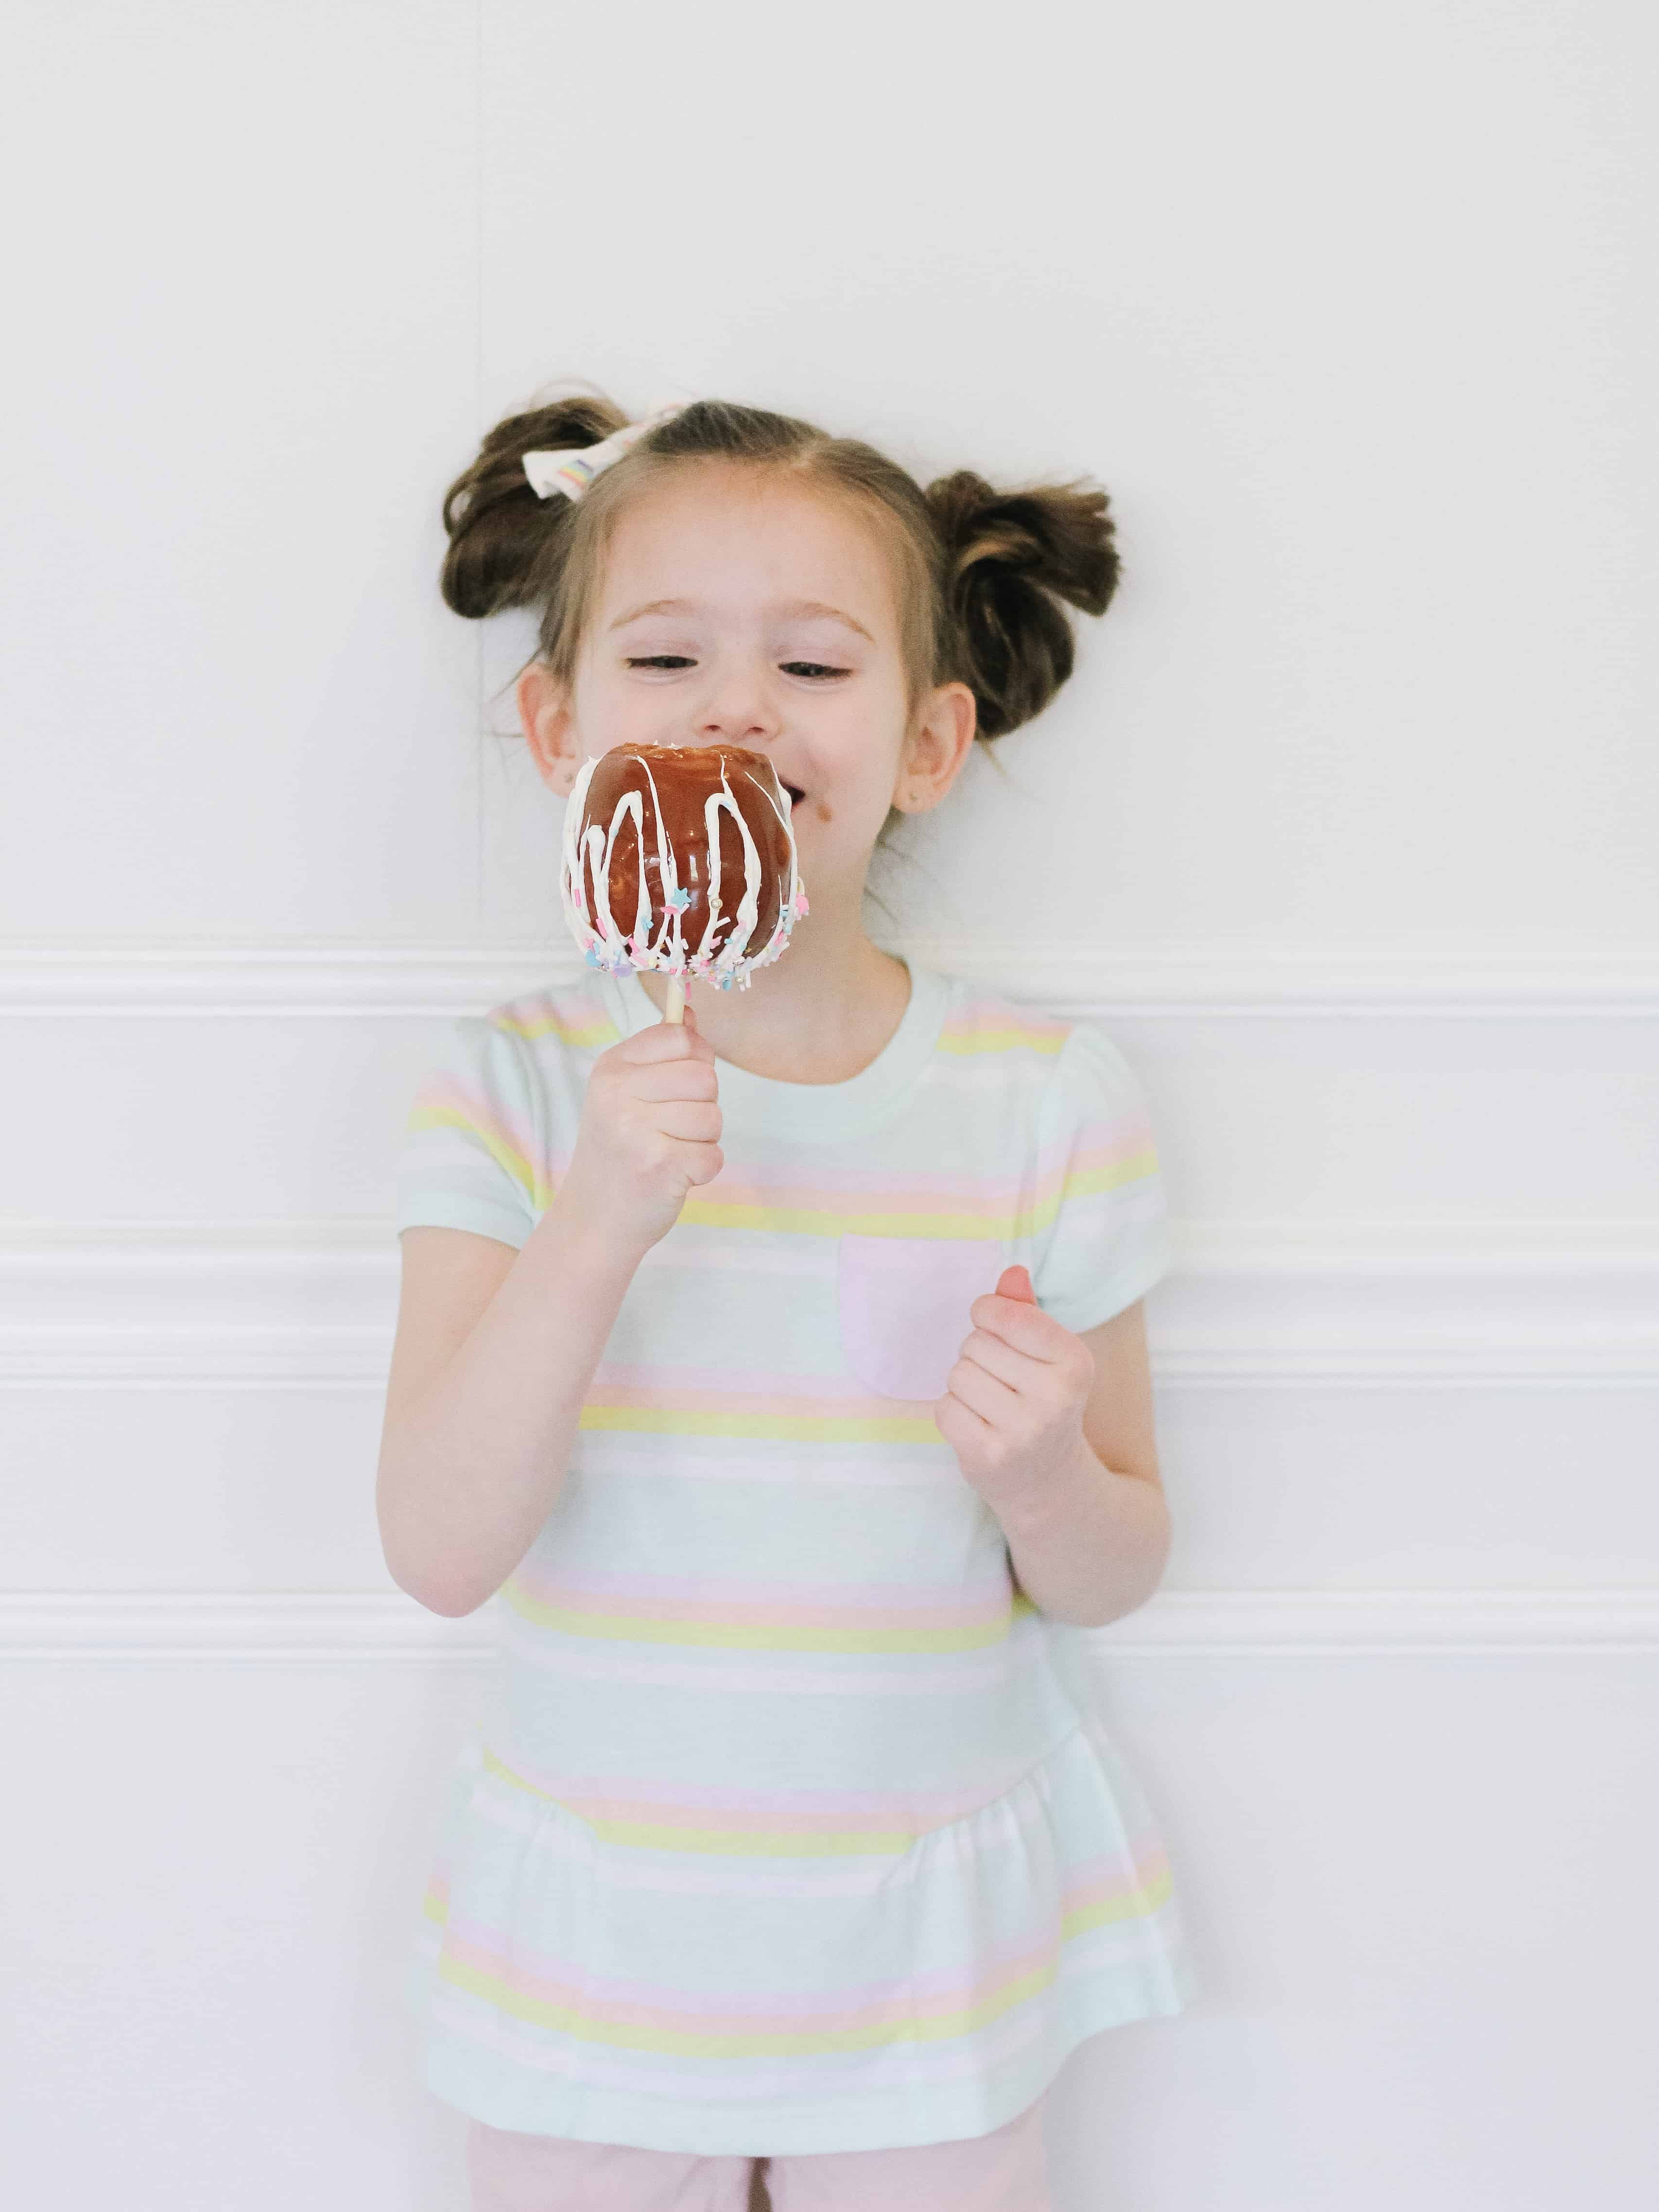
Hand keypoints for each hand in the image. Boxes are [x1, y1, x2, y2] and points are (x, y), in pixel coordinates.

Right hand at [556, 1007, 722, 1254]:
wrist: (594, 1218)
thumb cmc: (619, 1150)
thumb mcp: (625, 1093)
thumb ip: (661, 1052)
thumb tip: (691, 1014)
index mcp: (612, 1068)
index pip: (681, 1037)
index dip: (695, 1060)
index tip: (676, 1086)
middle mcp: (618, 1095)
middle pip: (704, 1077)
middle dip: (703, 1106)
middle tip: (672, 1129)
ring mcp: (636, 1131)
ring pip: (713, 1118)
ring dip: (702, 1140)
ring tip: (669, 1151)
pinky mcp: (659, 1167)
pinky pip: (713, 1156)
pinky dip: (703, 1170)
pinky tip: (673, 1175)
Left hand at [934, 1265, 1095, 1505]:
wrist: (1048, 1481)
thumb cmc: (1042, 1403)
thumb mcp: (1048, 1357)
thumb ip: (1027, 1312)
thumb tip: (1012, 1272)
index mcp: (1076, 1364)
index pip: (1010, 1314)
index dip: (988, 1313)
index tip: (993, 1324)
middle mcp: (1055, 1397)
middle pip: (977, 1343)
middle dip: (978, 1355)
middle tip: (1002, 1381)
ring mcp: (1022, 1431)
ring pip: (958, 1374)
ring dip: (965, 1384)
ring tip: (991, 1404)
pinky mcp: (988, 1456)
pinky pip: (945, 1408)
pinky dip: (954, 1412)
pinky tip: (979, 1425)